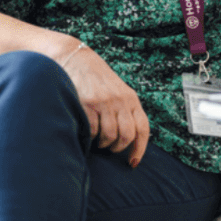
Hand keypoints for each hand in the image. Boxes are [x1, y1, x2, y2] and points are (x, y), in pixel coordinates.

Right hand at [60, 44, 149, 166]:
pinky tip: (86, 132)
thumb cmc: (98, 80)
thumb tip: (129, 140)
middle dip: (118, 148)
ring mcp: (104, 102)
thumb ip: (125, 110)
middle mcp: (120, 101)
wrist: (77, 58)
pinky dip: (90, 137)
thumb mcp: (118, 91)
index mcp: (131, 99)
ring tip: (97, 140)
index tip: (133, 162)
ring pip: (109, 136)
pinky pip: (92, 130)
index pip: (143, 128)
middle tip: (109, 148)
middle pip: (127, 135)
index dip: (140, 149)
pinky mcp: (87, 103)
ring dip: (103, 144)